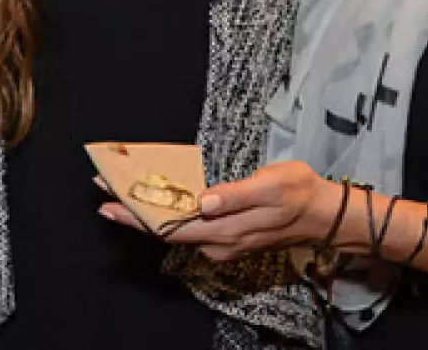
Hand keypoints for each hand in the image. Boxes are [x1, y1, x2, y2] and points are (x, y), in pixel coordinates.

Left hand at [99, 161, 347, 262]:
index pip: (169, 225)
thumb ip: (236, 195)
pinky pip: (191, 228)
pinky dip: (170, 214)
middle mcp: (219, 241)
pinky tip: (160, 200)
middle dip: (132, 212)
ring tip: (123, 192)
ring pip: (176, 230)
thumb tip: (203, 202)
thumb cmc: (299, 193)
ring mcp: (223, 242)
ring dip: (149, 212)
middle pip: (165, 230)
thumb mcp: (272, 185)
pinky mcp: (228, 236)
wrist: (324, 215)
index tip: (109, 201)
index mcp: (225, 228)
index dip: (137, 214)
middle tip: (103, 192)